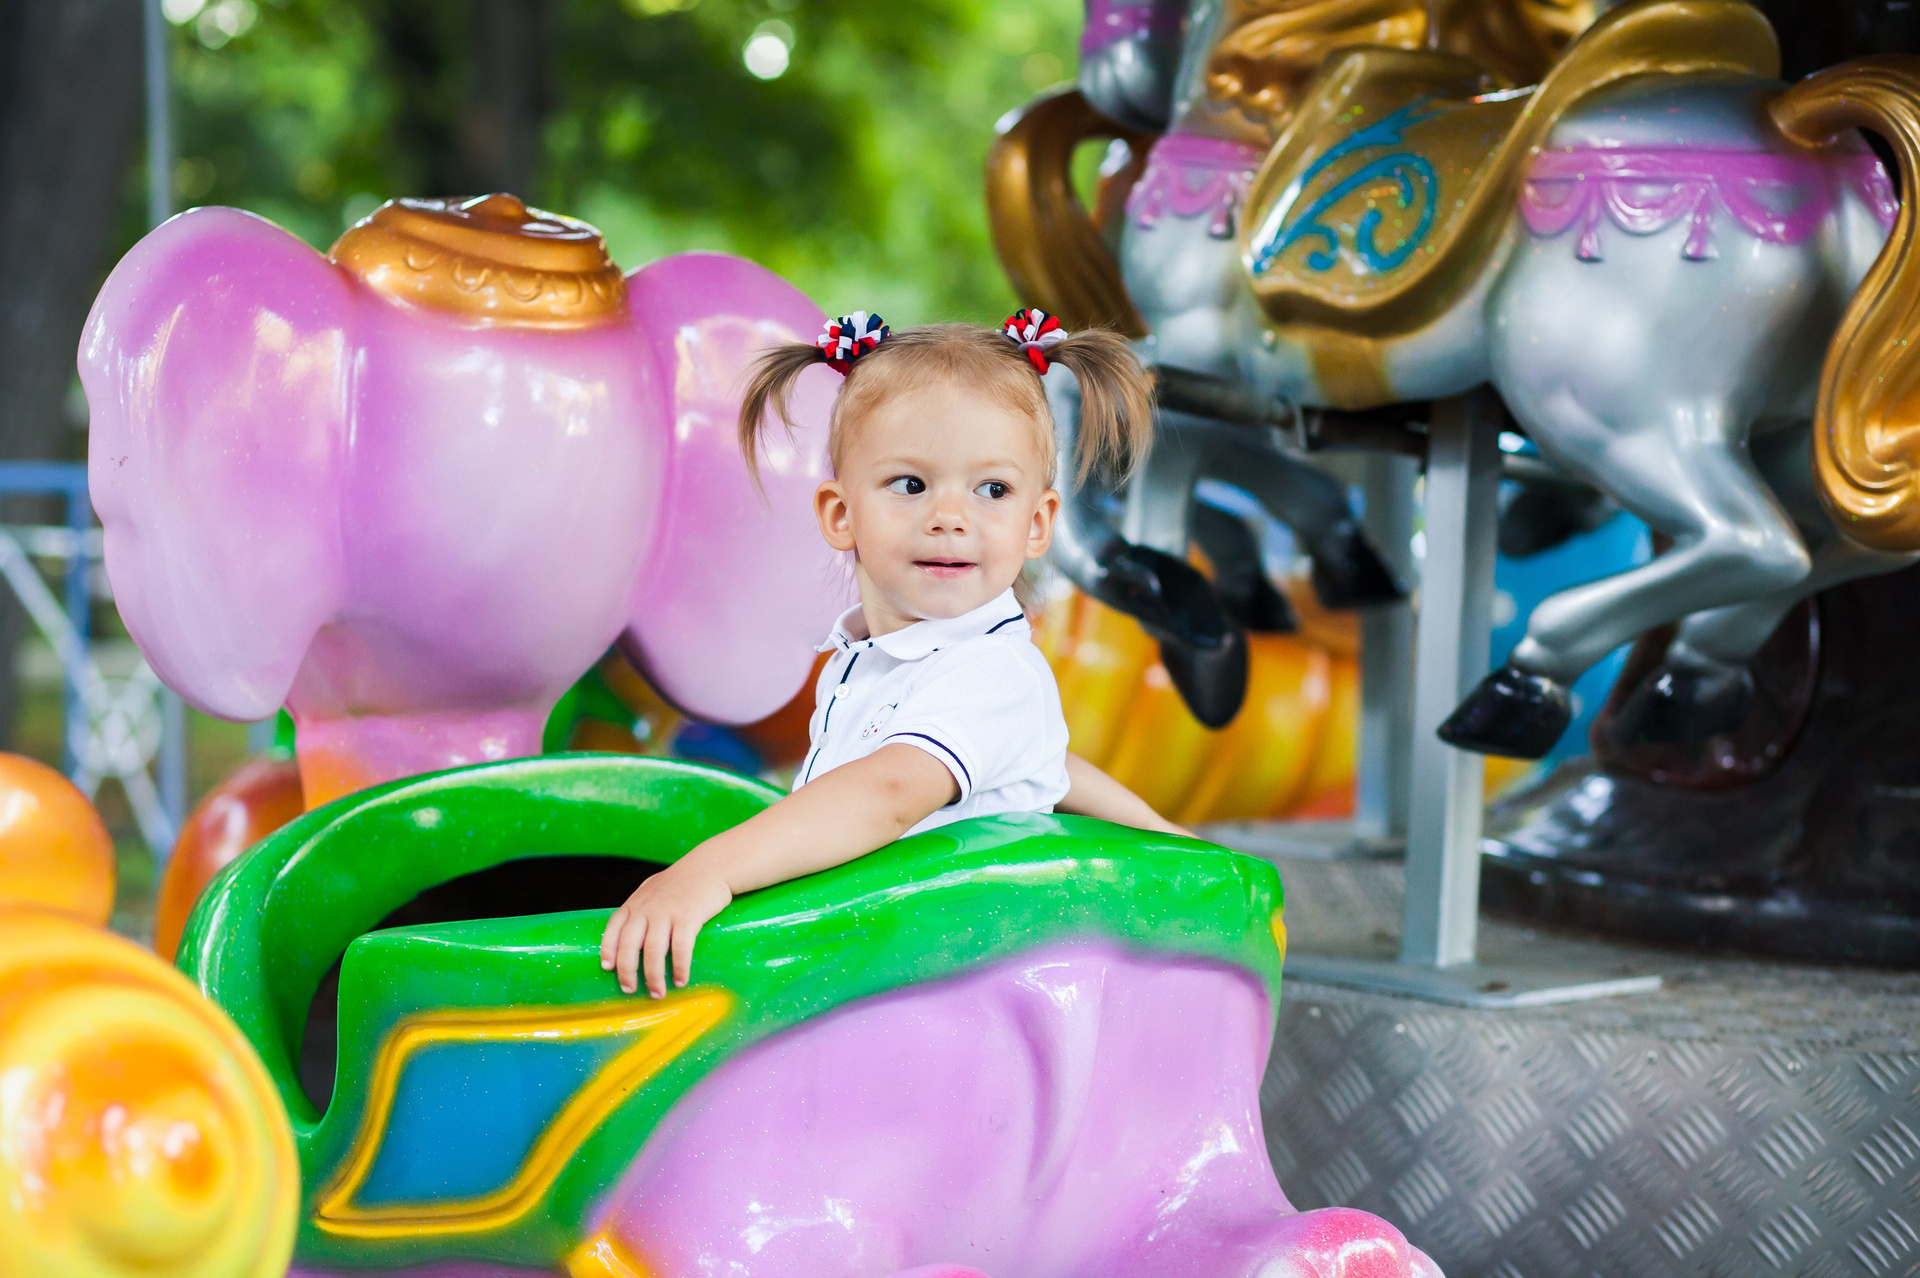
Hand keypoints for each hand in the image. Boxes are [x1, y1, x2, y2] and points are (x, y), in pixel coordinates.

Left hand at [600, 861, 733, 997]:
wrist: (711, 866)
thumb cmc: (683, 881)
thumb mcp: (654, 889)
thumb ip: (641, 907)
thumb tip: (632, 933)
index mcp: (636, 902)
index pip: (613, 927)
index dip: (608, 949)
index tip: (607, 967)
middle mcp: (647, 908)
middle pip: (629, 944)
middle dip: (627, 971)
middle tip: (630, 990)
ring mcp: (667, 912)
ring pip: (653, 950)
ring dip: (654, 976)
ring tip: (657, 993)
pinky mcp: (689, 917)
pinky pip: (680, 948)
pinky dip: (679, 967)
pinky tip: (680, 980)